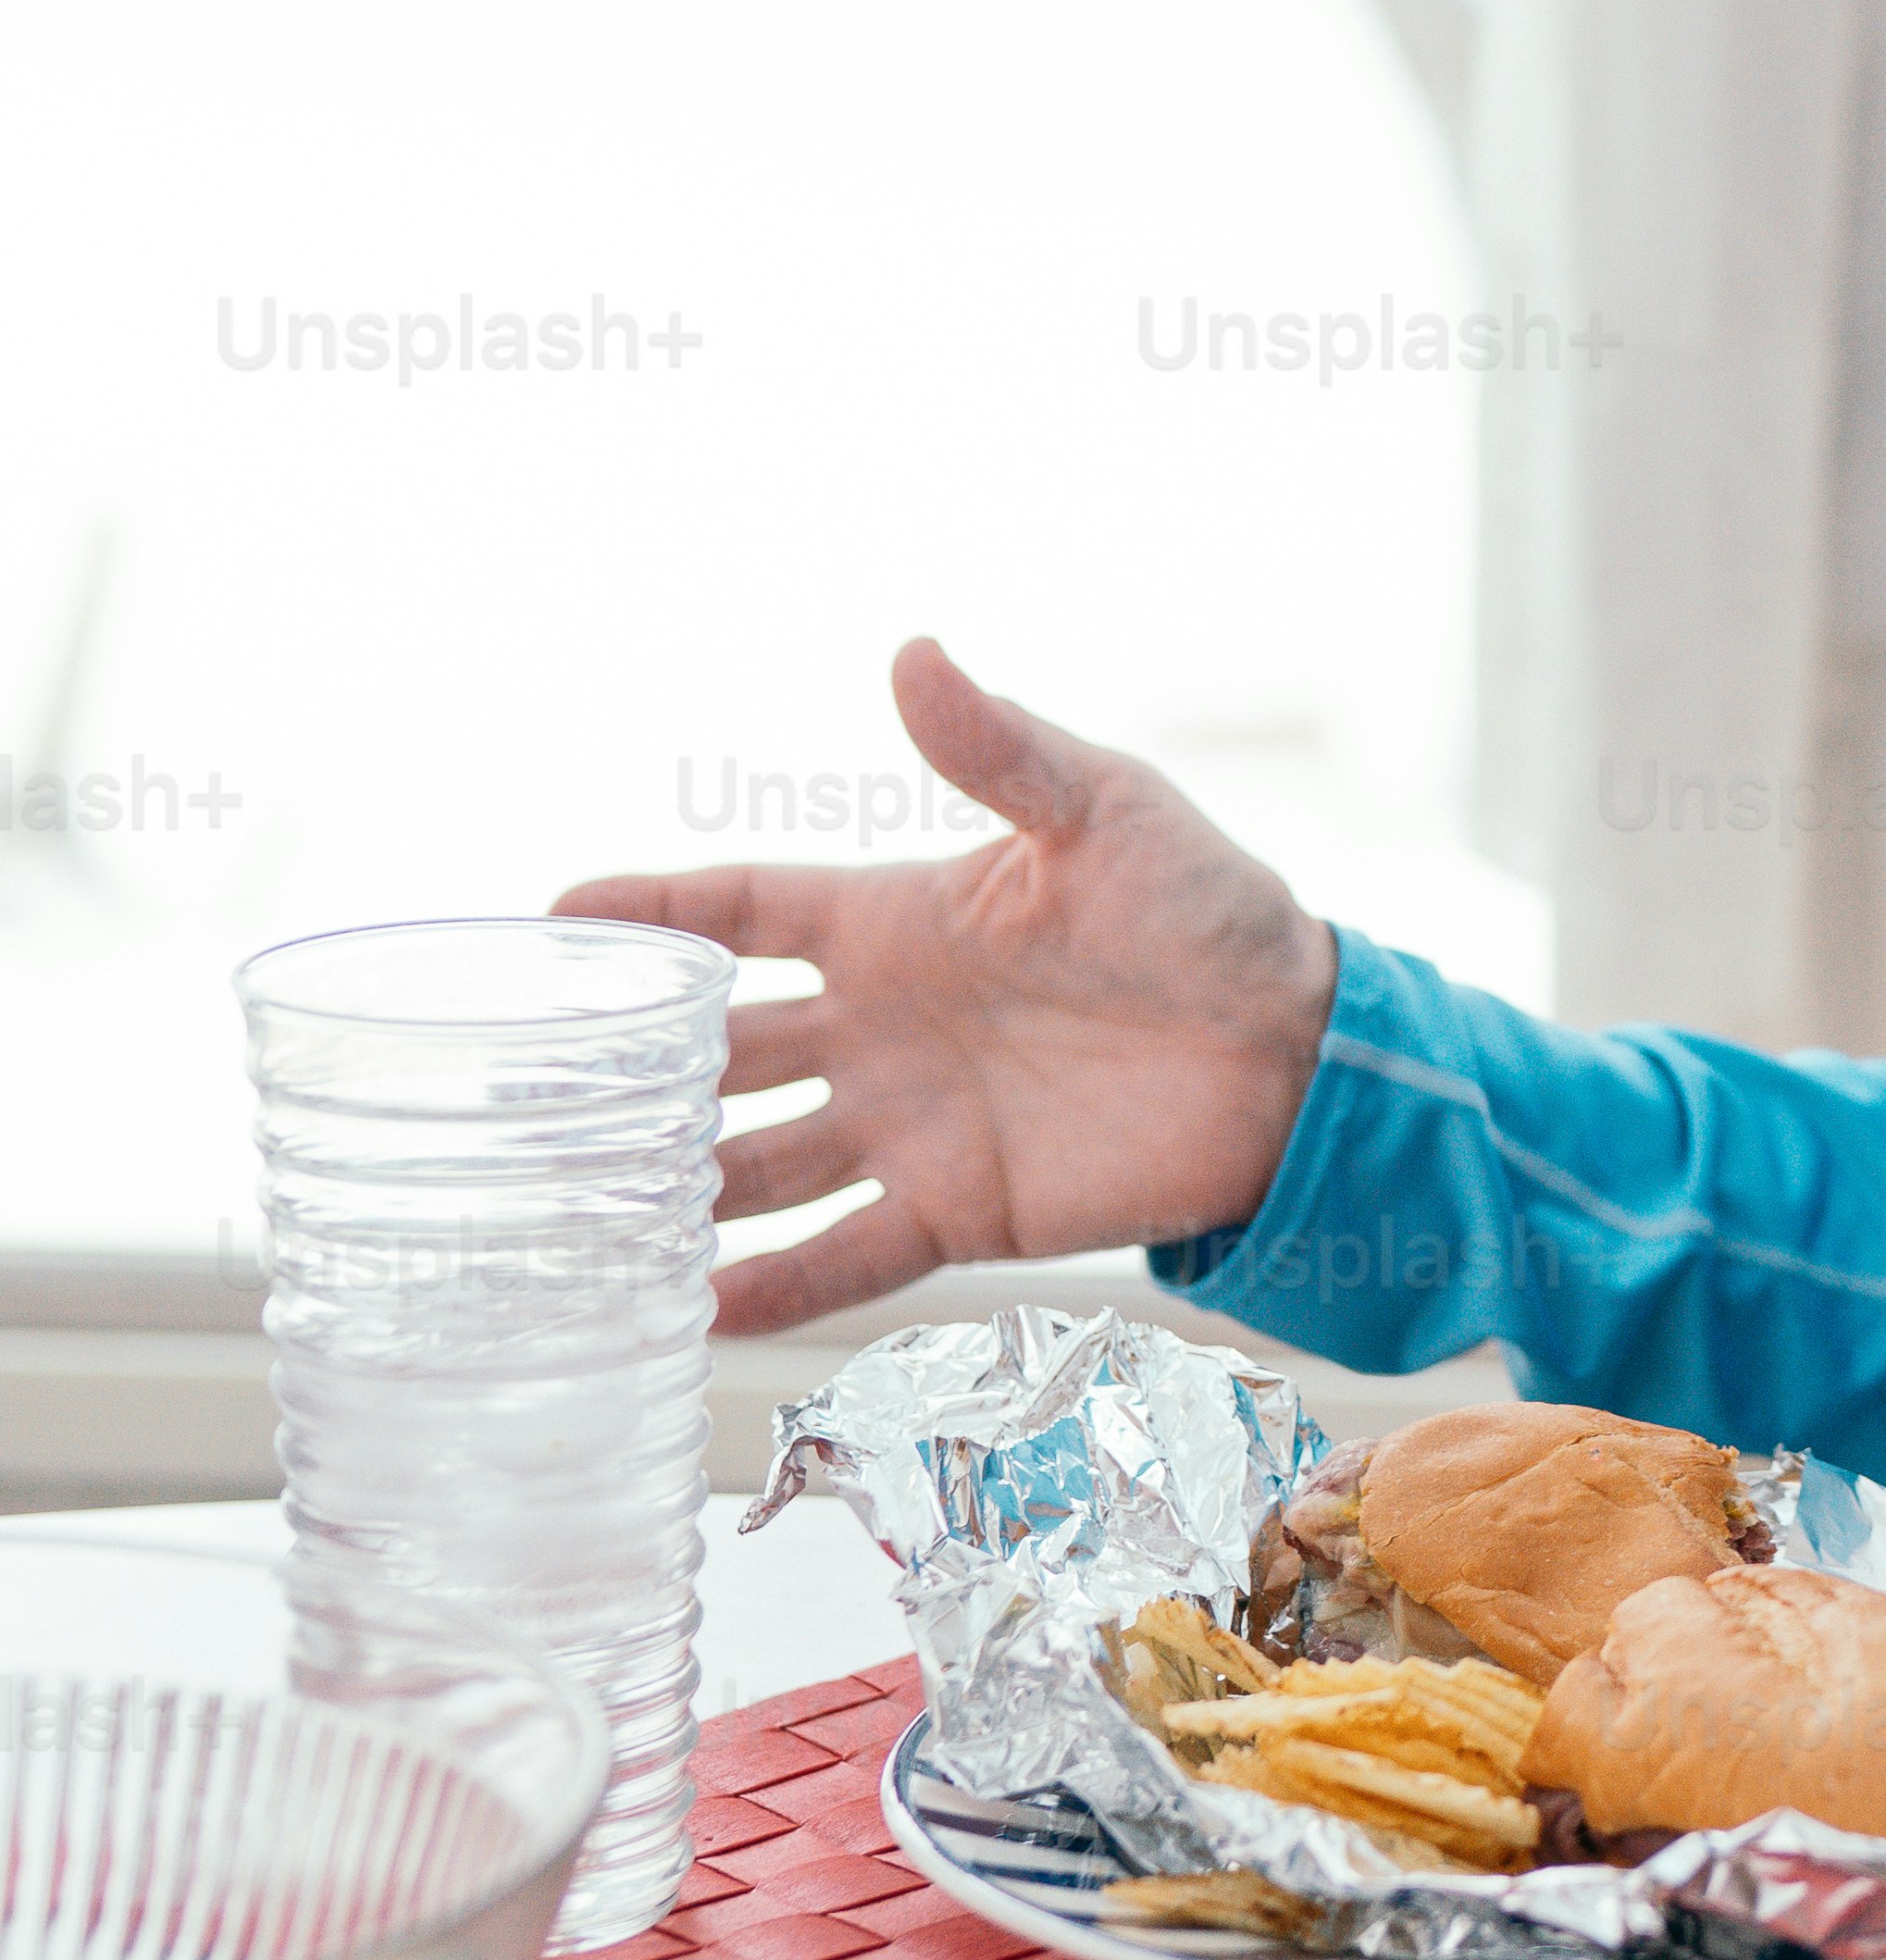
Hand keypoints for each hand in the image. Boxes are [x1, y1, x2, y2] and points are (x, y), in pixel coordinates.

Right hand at [555, 636, 1338, 1342]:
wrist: (1298, 1049)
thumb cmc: (1208, 910)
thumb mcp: (1104, 811)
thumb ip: (997, 750)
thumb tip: (910, 652)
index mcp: (897, 922)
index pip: (739, 911)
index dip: (647, 913)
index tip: (546, 922)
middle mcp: (881, 1028)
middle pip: (719, 1051)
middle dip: (622, 1073)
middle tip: (513, 1097)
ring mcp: (911, 1123)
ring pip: (757, 1162)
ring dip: (673, 1188)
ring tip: (567, 1217)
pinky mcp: (961, 1209)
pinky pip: (843, 1253)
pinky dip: (771, 1285)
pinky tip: (688, 1308)